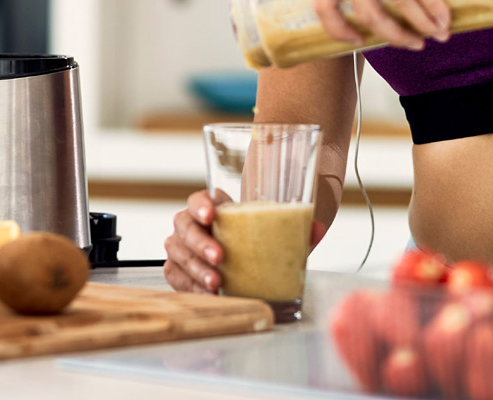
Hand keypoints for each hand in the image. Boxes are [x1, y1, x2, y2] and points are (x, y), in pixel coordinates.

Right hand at [165, 190, 331, 293]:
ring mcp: (181, 247)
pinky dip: (191, 286)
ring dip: (196, 268)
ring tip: (216, 282)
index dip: (200, 205)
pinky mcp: (178, 270)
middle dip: (200, 242)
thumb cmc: (253, 240)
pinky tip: (208, 293)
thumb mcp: (272, 232)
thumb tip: (316, 229)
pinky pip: (176, 277)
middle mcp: (191, 224)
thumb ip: (294, 228)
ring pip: (178, 253)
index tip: (211, 215)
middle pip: (184, 227)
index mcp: (212, 207)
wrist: (243, 260)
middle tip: (220, 257)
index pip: (197, 199)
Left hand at [314, 0, 449, 49]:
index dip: (337, 29)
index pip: (323, 3)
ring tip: (439, 33)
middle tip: (417, 44)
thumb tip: (393, 13)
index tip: (358, 42)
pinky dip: (431, 4)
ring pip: (394, 0)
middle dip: (395, 35)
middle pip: (366, 10)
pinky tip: (443, 16)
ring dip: (421, 22)